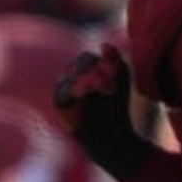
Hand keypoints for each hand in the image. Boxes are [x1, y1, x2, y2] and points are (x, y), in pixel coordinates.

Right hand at [53, 45, 151, 179]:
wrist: (112, 137)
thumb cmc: (116, 109)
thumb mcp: (121, 81)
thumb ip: (115, 61)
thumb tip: (103, 44)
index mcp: (83, 72)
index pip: (86, 58)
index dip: (102, 64)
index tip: (116, 77)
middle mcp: (70, 80)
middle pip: (78, 65)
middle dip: (96, 72)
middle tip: (112, 86)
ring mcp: (64, 92)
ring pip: (71, 76)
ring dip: (90, 80)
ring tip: (106, 89)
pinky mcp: (60, 105)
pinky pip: (64, 92)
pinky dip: (77, 90)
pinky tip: (87, 94)